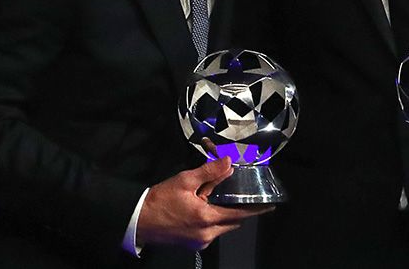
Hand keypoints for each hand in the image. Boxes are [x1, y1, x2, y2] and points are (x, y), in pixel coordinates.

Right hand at [137, 158, 273, 249]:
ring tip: (218, 200)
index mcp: (207, 218)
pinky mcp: (192, 245)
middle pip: (233, 222)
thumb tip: (229, 164)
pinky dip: (214, 222)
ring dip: (225, 216)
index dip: (256, 210)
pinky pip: (212, 232)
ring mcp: (199, 242)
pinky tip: (206, 209)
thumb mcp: (185, 180)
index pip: (240, 214)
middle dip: (238, 210)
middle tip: (241, 196)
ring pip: (222, 228)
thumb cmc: (160, 200)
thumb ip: (210, 172)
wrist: (138, 220)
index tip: (270, 206)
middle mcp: (207, 234)